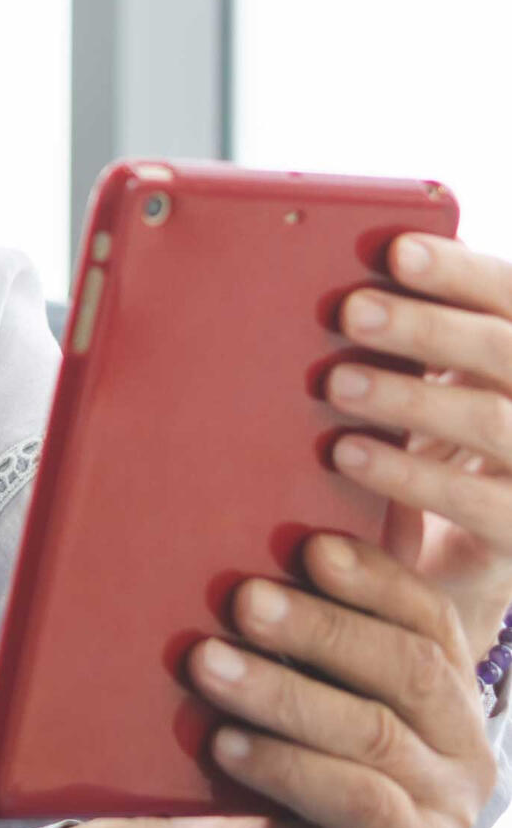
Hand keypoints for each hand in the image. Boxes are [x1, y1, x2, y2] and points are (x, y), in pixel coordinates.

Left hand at [163, 532, 496, 827]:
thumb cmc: (259, 749)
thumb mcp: (284, 679)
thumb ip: (292, 627)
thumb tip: (252, 545)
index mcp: (446, 686)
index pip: (427, 617)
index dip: (375, 577)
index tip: (310, 548)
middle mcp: (466, 745)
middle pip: (407, 668)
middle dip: (321, 628)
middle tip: (244, 600)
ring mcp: (448, 807)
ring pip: (371, 732)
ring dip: (281, 691)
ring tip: (208, 663)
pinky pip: (354, 800)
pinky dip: (285, 764)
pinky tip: (226, 743)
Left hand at [327, 233, 511, 657]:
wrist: (451, 579)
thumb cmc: (423, 455)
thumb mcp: (421, 395)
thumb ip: (404, 347)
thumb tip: (333, 290)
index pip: (511, 298)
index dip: (461, 272)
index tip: (397, 249)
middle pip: (506, 352)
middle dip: (427, 328)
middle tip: (349, 311)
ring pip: (497, 421)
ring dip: (413, 398)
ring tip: (336, 385)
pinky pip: (483, 504)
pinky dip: (413, 475)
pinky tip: (349, 455)